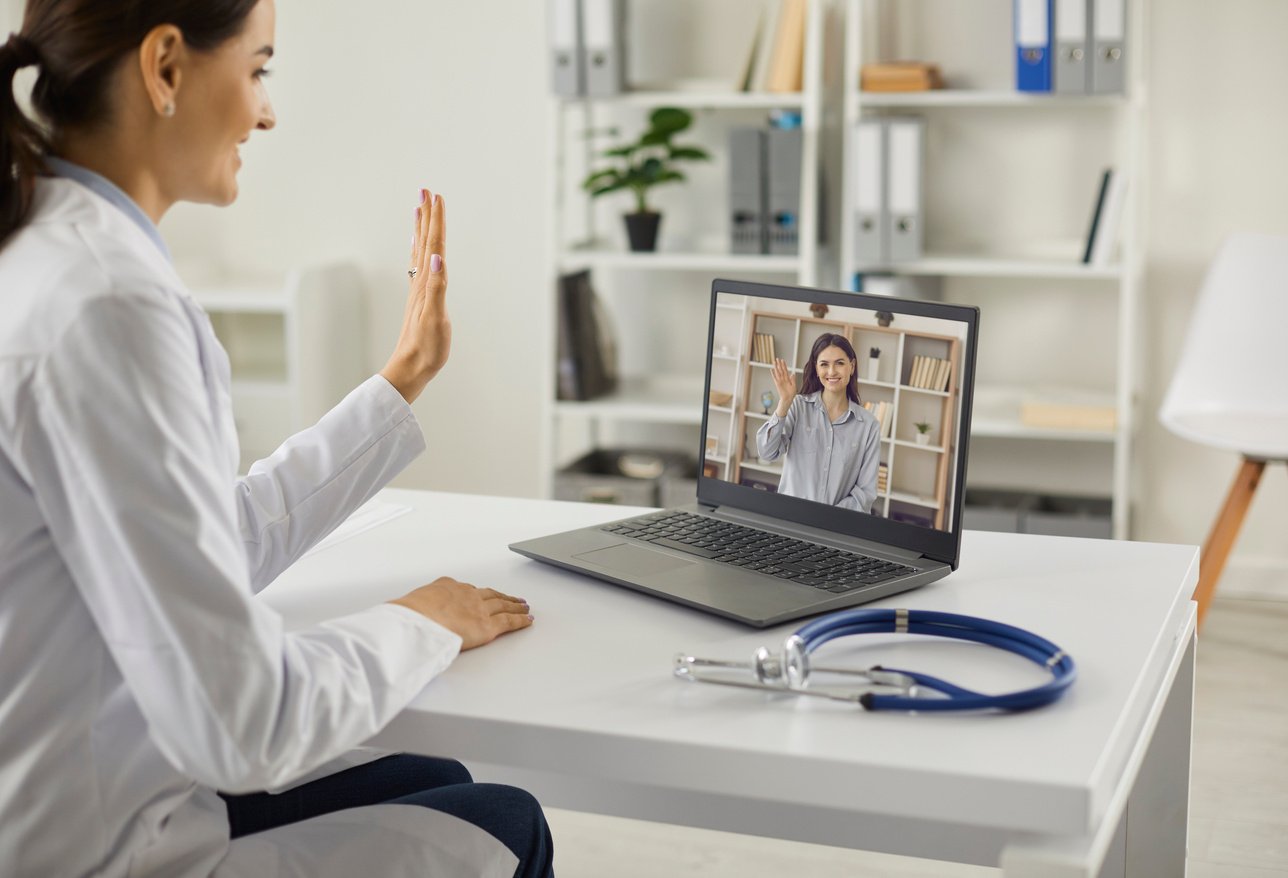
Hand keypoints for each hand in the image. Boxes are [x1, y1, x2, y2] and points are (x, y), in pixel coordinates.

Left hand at [380, 189, 449, 403]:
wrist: (410, 368)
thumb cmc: (426, 348)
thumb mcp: (435, 318)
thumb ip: (437, 286)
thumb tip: (436, 258)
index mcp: (427, 284)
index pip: (434, 246)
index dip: (436, 221)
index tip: (436, 197)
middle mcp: (421, 283)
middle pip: (425, 242)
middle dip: (427, 216)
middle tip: (427, 191)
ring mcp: (420, 291)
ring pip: (421, 252)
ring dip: (423, 230)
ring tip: (421, 210)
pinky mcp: (421, 300)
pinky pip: (420, 266)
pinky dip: (421, 251)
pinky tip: (421, 250)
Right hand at [390, 576, 531, 650]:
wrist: (416, 620)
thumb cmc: (408, 615)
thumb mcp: (409, 606)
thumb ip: (416, 610)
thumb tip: (407, 617)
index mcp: (447, 587)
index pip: (467, 589)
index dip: (478, 593)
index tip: (483, 594)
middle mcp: (466, 594)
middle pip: (490, 595)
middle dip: (502, 596)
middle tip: (512, 598)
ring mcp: (478, 609)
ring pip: (502, 605)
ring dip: (514, 605)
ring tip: (523, 606)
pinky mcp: (487, 626)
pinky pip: (508, 622)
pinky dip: (520, 620)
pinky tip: (528, 619)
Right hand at [770, 358, 796, 415]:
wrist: (788, 399)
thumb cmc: (791, 393)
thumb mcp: (794, 386)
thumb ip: (793, 380)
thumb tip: (792, 374)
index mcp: (788, 379)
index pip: (785, 370)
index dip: (784, 365)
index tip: (782, 360)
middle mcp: (783, 379)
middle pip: (781, 370)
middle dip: (779, 364)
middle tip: (777, 358)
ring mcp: (780, 381)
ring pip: (777, 372)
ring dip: (776, 367)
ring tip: (774, 362)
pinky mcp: (777, 384)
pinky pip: (775, 378)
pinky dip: (773, 374)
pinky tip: (771, 370)